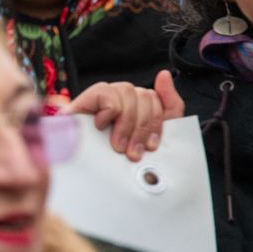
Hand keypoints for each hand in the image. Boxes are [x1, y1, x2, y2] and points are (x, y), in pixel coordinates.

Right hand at [66, 70, 182, 160]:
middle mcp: (119, 97)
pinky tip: (101, 126)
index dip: (156, 123)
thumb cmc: (122, 157)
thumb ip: (169, 104)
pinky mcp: (83, 101)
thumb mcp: (155, 134)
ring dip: (126, 123)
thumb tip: (164, 74)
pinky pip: (104, 92)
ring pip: (127, 91)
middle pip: (143, 94)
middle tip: (133, 152)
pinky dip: (108, 111)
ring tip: (118, 145)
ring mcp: (101, 97)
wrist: (93, 177)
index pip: (154, 97)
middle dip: (142, 128)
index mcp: (135, 105)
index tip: (151, 147)